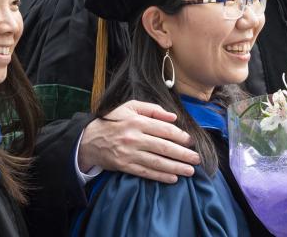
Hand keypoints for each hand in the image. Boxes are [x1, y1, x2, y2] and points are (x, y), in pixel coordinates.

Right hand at [77, 100, 201, 183]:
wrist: (89, 139)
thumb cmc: (114, 121)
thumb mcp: (130, 107)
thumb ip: (153, 109)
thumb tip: (173, 117)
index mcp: (137, 121)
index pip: (165, 130)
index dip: (181, 136)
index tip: (191, 142)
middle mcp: (134, 137)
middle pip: (164, 147)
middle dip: (183, 154)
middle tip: (197, 159)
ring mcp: (129, 153)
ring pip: (157, 162)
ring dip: (176, 167)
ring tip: (190, 171)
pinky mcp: (124, 166)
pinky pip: (146, 172)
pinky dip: (160, 176)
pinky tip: (173, 178)